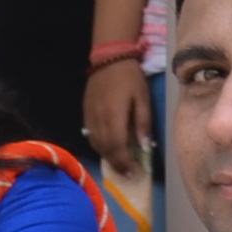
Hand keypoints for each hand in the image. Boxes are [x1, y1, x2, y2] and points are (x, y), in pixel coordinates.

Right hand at [84, 57, 148, 179]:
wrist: (109, 58)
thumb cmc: (130, 77)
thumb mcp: (143, 98)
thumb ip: (143, 123)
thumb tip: (144, 147)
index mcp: (114, 117)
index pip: (117, 148)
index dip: (124, 163)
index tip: (133, 173)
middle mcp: (99, 120)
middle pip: (105, 150)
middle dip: (116, 164)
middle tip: (127, 173)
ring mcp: (90, 117)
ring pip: (96, 144)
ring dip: (107, 157)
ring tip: (119, 163)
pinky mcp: (86, 112)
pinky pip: (90, 135)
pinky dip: (99, 146)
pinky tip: (108, 147)